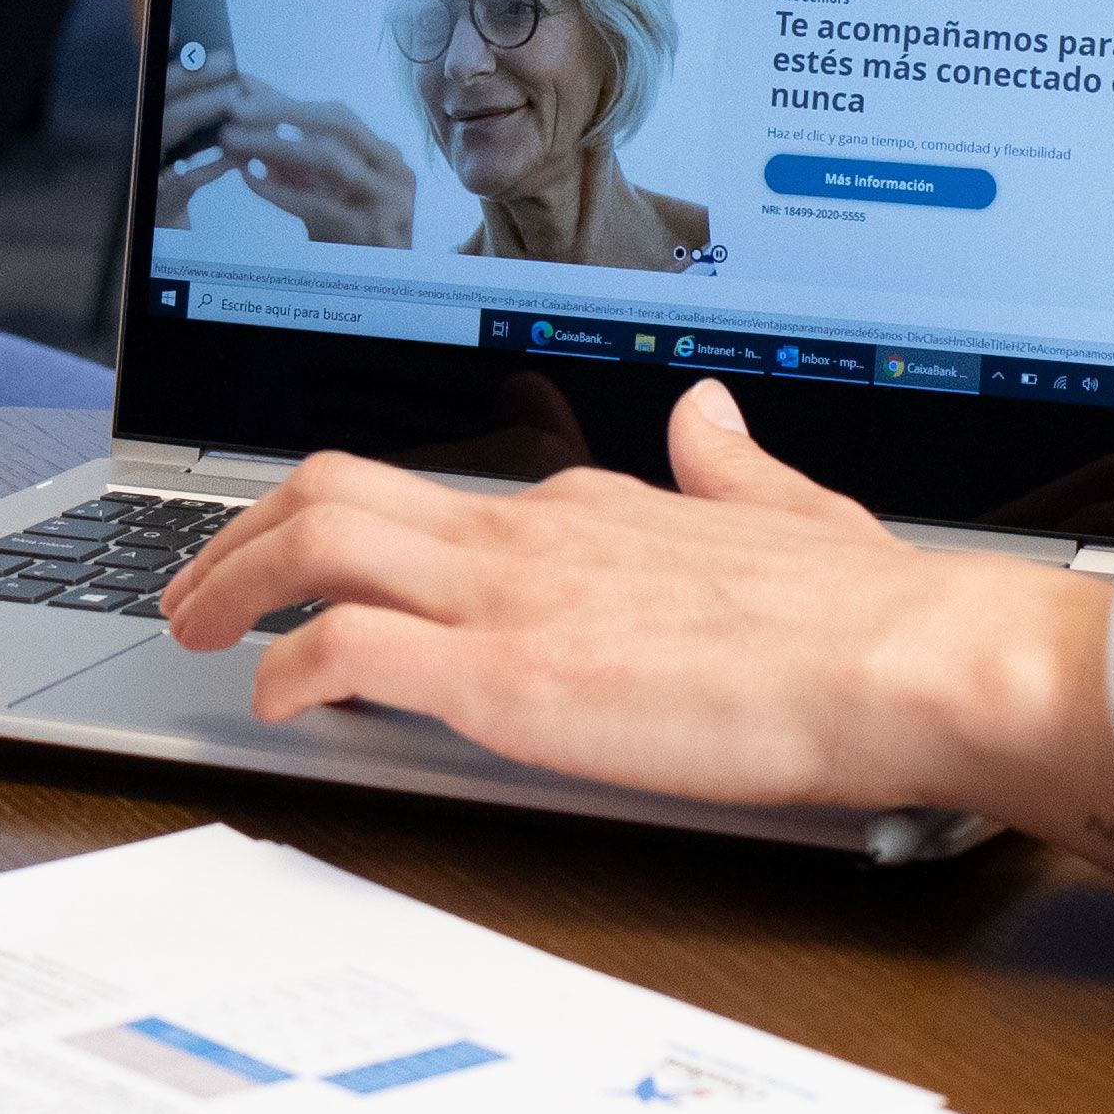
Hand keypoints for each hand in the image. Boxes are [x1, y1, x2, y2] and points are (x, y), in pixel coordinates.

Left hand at [152, 69, 414, 244]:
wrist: (381, 286)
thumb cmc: (349, 233)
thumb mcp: (324, 190)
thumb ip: (293, 156)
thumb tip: (250, 114)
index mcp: (384, 155)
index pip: (338, 114)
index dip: (289, 102)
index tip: (245, 94)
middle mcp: (393, 171)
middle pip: (339, 124)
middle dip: (283, 112)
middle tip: (236, 110)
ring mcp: (388, 201)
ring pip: (330, 158)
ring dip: (276, 144)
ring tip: (235, 141)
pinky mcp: (371, 232)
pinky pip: (320, 204)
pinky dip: (281, 191)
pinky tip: (252, 179)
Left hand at [157, 378, 1113, 846]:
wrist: (916, 660)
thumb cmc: (874, 615)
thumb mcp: (793, 512)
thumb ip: (733, 464)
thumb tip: (705, 412)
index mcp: (593, 508)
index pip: (433, 492)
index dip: (350, 524)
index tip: (310, 556)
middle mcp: (536, 534)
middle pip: (332, 485)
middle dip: (238, 530)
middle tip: (196, 585)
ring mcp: (518, 601)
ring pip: (318, 541)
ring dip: (232, 580)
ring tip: (197, 631)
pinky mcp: (516, 681)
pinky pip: (354, 651)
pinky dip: (292, 670)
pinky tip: (275, 700)